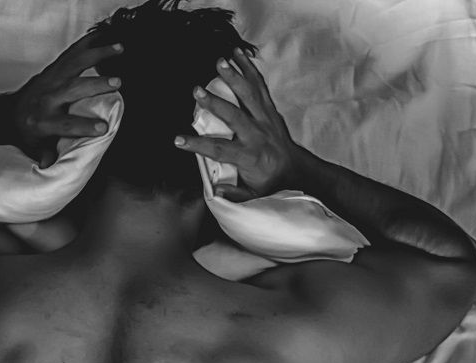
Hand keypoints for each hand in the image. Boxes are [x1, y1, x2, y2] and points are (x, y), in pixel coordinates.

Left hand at [12, 32, 123, 169]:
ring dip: (98, 54)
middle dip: (95, 84)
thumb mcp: (37, 150)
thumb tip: (51, 166)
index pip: (66, 124)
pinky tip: (106, 39)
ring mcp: (50, 79)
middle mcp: (47, 98)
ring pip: (75, 64)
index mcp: (43, 122)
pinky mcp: (54, 69)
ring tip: (119, 49)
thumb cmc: (29, 136)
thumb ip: (47, 156)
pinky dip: (90, 44)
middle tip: (117, 82)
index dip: (84, 126)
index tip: (103, 128)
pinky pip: (73, 53)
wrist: (10, 114)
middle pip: (73, 88)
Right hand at [175, 47, 298, 200]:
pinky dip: (249, 68)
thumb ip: (232, 193)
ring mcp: (265, 119)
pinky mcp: (269, 109)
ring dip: (234, 76)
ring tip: (219, 61)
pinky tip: (238, 54)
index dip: (198, 145)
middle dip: (215, 103)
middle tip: (197, 91)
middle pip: (234, 116)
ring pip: (249, 94)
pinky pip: (259, 86)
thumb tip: (214, 191)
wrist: (295, 169)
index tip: (179, 140)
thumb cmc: (270, 181)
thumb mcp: (251, 194)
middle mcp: (257, 135)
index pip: (219, 149)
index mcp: (249, 156)